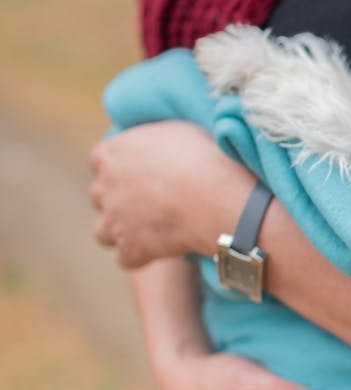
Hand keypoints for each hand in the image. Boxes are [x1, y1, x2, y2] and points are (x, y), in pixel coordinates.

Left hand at [89, 121, 253, 266]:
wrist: (211, 197)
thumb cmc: (201, 158)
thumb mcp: (176, 131)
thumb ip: (155, 142)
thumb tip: (158, 146)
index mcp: (111, 153)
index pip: (101, 161)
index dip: (122, 168)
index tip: (143, 172)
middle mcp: (104, 187)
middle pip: (101, 196)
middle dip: (120, 201)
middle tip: (153, 202)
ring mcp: (113, 221)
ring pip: (105, 233)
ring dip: (124, 232)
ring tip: (154, 231)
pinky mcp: (130, 249)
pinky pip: (129, 258)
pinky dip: (143, 256)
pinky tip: (166, 249)